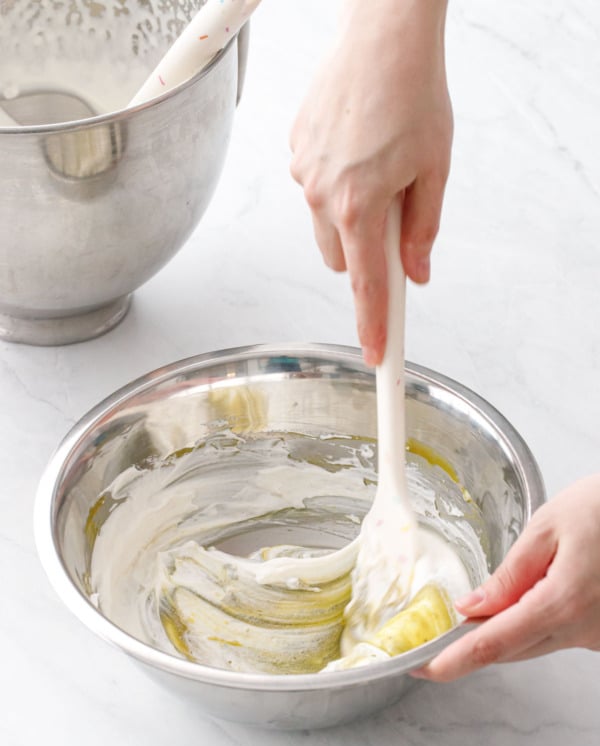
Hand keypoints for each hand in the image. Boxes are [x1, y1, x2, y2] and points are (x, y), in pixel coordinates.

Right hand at [290, 0, 452, 364]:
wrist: (382, 35)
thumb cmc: (413, 93)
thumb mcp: (434, 170)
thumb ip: (422, 231)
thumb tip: (415, 271)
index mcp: (360, 206)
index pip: (366, 285)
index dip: (374, 324)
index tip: (378, 354)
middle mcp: (322, 195)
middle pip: (340, 259)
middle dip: (365, 254)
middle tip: (396, 222)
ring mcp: (303, 172)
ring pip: (325, 224)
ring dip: (351, 216)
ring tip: (380, 168)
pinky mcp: (296, 151)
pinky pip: (315, 188)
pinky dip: (338, 185)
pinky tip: (360, 147)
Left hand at [412, 474, 599, 680]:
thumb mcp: (548, 527)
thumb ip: (509, 573)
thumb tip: (471, 607)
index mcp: (562, 603)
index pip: (493, 644)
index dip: (453, 660)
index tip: (422, 668)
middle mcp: (583, 629)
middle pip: (512, 649)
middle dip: (473, 644)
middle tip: (437, 637)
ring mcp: (597, 636)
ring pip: (535, 643)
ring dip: (507, 629)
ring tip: (485, 605)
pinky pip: (558, 634)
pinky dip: (535, 621)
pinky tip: (531, 596)